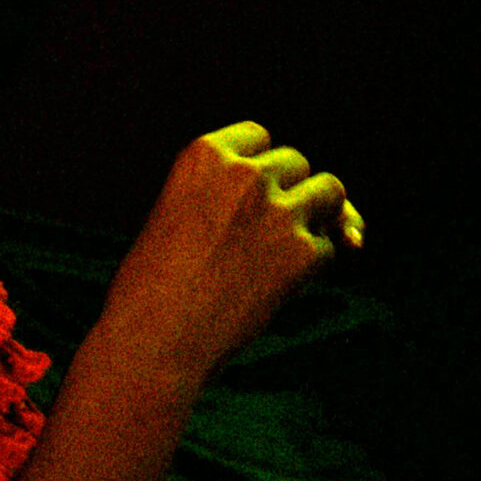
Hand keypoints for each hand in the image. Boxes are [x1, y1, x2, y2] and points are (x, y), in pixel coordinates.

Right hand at [94, 121, 363, 381]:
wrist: (153, 343)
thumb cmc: (150, 294)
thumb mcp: (174, 221)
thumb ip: (227, 202)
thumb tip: (318, 219)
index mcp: (204, 155)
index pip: (257, 137)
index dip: (260, 169)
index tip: (251, 196)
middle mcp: (246, 174)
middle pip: (295, 163)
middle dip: (287, 194)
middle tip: (264, 238)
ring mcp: (279, 212)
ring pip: (330, 192)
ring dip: (321, 216)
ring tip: (291, 251)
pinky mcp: (303, 253)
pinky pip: (329, 247)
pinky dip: (314, 267)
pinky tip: (281, 290)